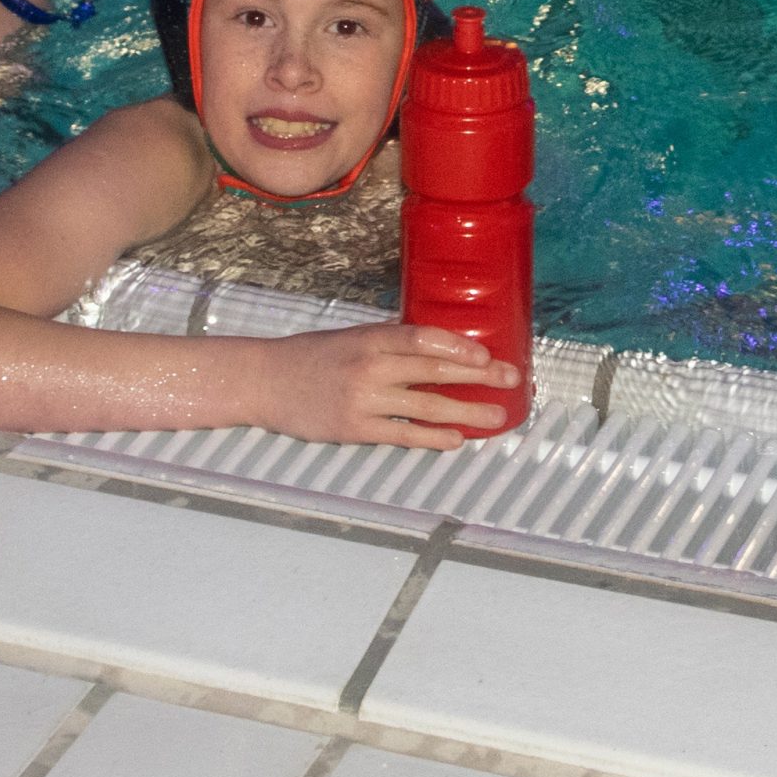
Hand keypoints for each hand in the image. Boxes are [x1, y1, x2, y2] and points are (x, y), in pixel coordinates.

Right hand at [248, 322, 515, 447]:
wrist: (265, 380)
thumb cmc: (312, 356)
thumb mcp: (352, 337)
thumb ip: (390, 344)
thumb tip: (439, 350)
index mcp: (371, 337)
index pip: (423, 338)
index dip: (458, 346)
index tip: (488, 353)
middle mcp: (370, 366)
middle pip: (434, 370)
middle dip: (479, 375)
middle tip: (511, 379)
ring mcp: (363, 399)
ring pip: (426, 405)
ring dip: (466, 411)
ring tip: (497, 416)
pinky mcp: (355, 428)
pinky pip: (403, 434)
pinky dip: (432, 437)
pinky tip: (456, 439)